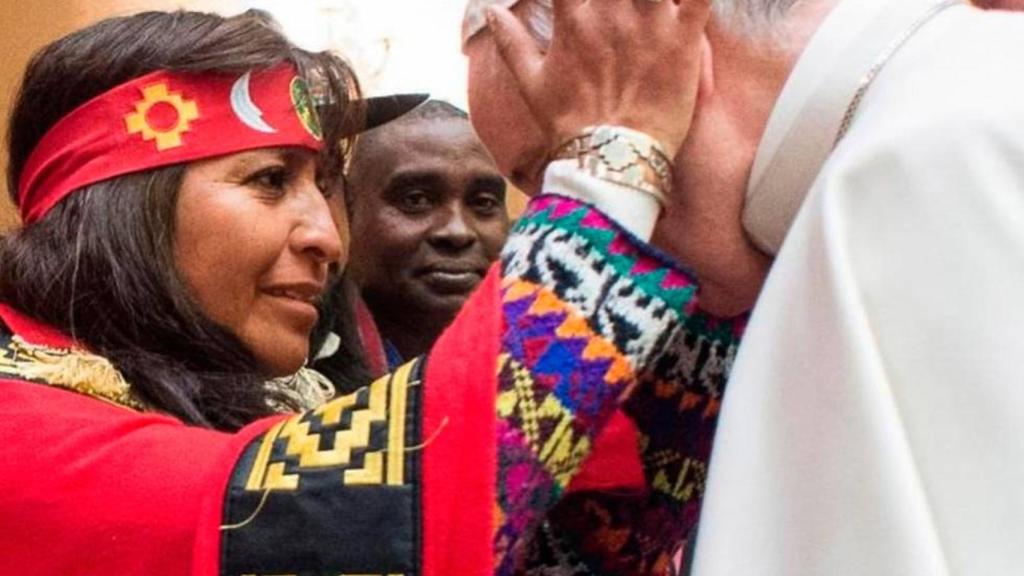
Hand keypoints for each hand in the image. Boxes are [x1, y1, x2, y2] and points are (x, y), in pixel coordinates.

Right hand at [484, 0, 710, 157]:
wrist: (611, 165)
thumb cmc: (570, 128)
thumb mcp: (531, 86)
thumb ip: (511, 43)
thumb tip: (491, 11)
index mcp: (574, 22)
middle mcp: (611, 16)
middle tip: (618, 3)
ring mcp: (651, 26)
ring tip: (649, 1)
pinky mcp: (685, 42)